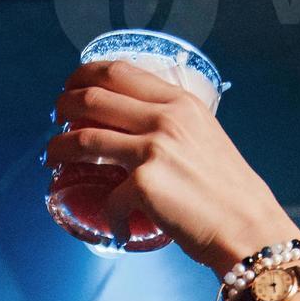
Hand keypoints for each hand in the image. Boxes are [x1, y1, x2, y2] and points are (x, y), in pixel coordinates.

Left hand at [47, 60, 297, 276]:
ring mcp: (153, 150)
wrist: (248, 228)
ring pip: (84, 140)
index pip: (119, 72)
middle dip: (63, 108)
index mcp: (180, 103)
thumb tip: (135, 134)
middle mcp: (165, 119)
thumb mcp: (204, 139)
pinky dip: (108, 216)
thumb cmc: (229, 193)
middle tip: (54, 122)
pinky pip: (108, 199)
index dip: (83, 76)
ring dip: (58, 150)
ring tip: (51, 160)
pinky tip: (116, 227)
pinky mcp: (144, 185)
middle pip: (92, 98)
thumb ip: (173, 128)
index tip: (70, 88)